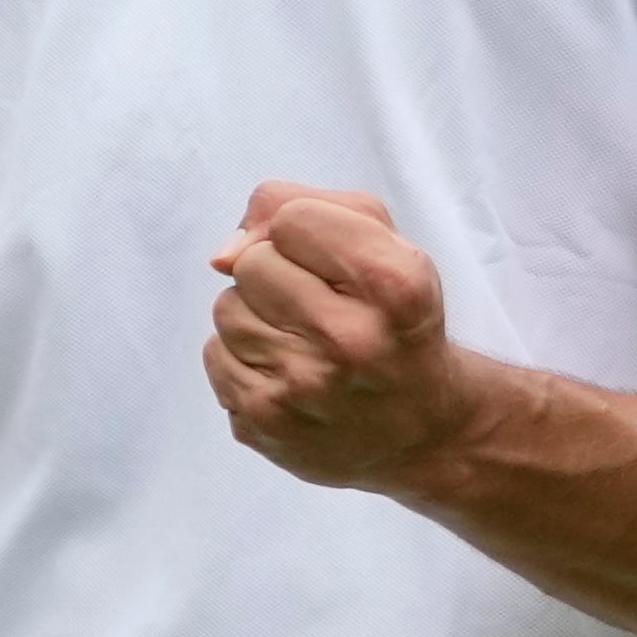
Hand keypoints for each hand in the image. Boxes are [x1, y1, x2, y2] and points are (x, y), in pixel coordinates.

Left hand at [205, 184, 475, 489]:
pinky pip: (215, 355)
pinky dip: (242, 359)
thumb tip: (223, 256)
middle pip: (252, 264)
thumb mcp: (382, 242)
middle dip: (277, 276)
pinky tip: (286, 375)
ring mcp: (303, 387)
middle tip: (318, 307)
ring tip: (303, 342)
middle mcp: (350, 339)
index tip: (333, 263)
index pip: (293, 218)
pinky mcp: (264, 424)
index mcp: (393, 285)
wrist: (421, 430)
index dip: (305, 233)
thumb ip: (300, 206)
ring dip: (256, 317)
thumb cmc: (394, 320)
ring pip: (226, 309)